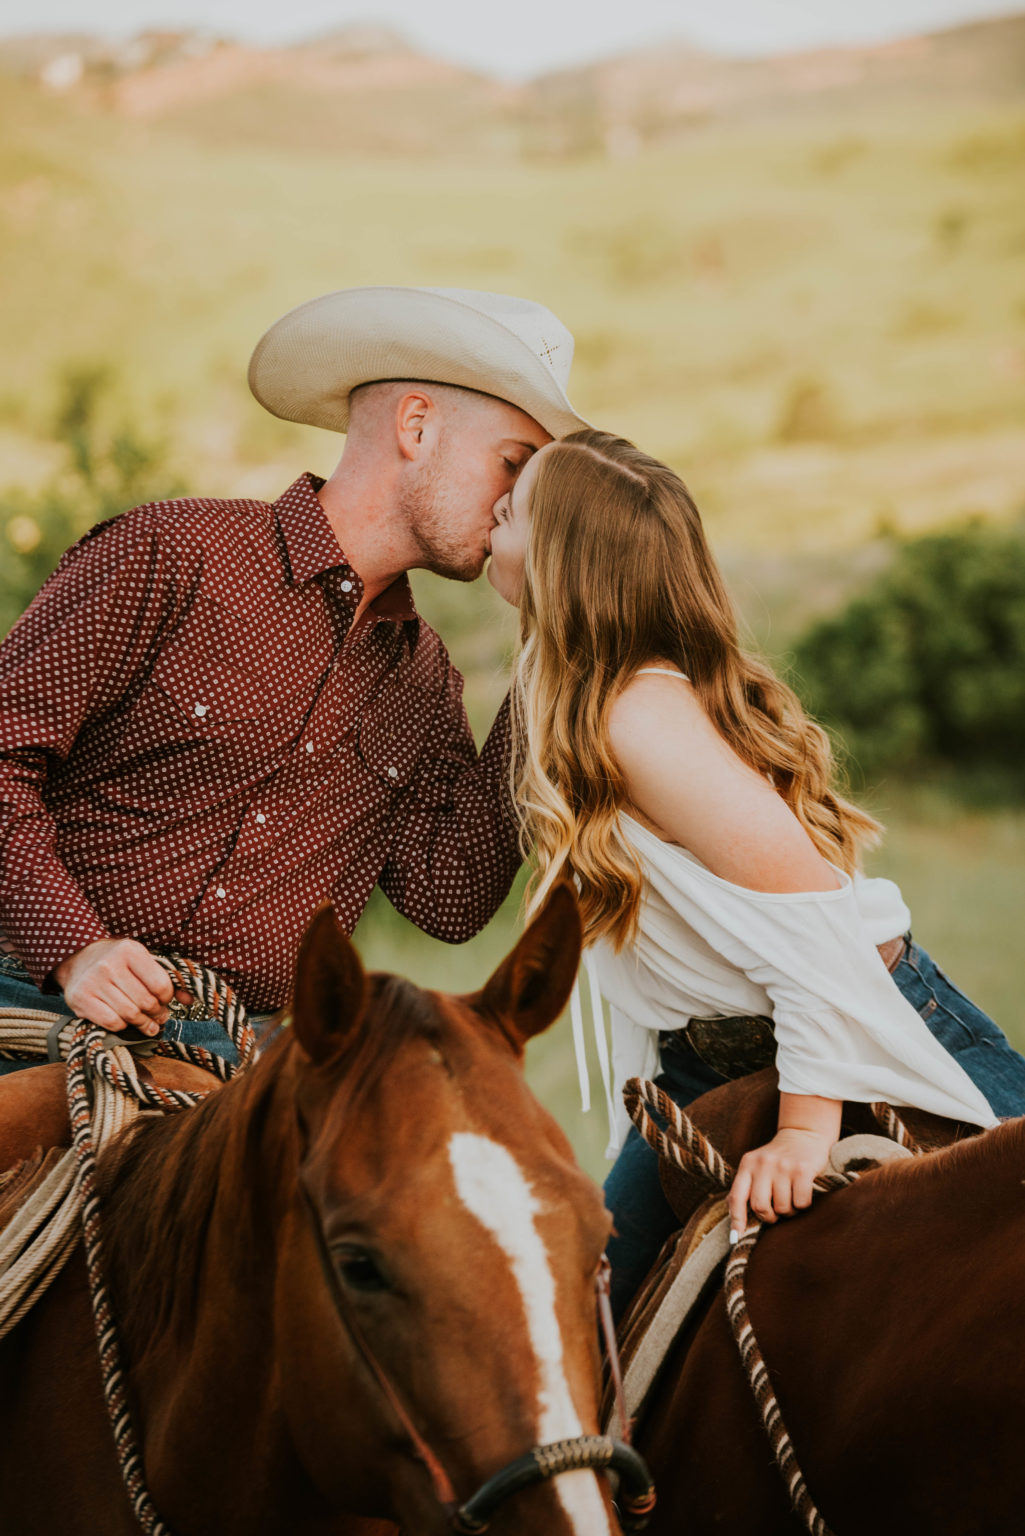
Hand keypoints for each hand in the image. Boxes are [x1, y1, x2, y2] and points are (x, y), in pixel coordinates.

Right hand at [53, 937, 176, 1033]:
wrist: (77, 961)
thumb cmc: (118, 962)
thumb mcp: (142, 961)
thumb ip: (167, 978)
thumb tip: (190, 999)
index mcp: (130, 950)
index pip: (160, 984)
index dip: (167, 998)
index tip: (165, 1002)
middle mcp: (110, 964)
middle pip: (145, 1002)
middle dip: (157, 1014)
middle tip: (159, 1018)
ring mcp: (93, 981)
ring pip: (129, 1014)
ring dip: (142, 1024)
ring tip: (148, 1025)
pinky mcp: (80, 998)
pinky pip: (111, 1022)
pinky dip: (122, 1026)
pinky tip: (125, 1023)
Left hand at [728, 1127, 831, 1240]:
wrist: (804, 1134)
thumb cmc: (779, 1158)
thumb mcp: (757, 1166)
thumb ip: (747, 1187)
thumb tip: (735, 1220)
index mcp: (747, 1164)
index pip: (736, 1197)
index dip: (736, 1220)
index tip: (736, 1238)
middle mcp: (763, 1164)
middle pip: (760, 1207)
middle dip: (770, 1217)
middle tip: (777, 1212)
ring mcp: (783, 1166)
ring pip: (782, 1208)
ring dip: (789, 1211)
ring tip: (791, 1197)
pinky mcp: (802, 1170)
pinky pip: (800, 1203)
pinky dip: (803, 1204)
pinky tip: (803, 1192)